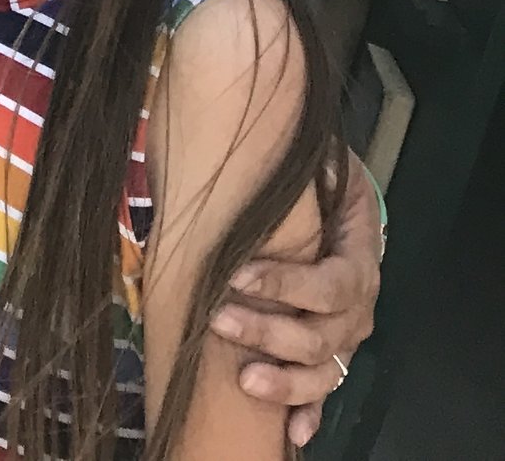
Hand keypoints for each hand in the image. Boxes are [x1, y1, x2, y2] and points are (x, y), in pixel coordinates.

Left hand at [207, 154, 379, 446]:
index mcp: (359, 261)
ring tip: (246, 378)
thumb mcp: (322, 158)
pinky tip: (292, 431)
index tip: (236, 274)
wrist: (338, 196)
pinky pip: (324, 392)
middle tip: (219, 319)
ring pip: (322, 370)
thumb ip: (307, 161)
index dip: (287, 284)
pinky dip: (308, 412)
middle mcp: (358, 309)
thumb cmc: (322, 177)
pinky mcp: (328, 354)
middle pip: (321, 334)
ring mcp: (345, 337)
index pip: (331, 284)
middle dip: (269, 330)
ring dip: (286, 380)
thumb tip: (275, 147)